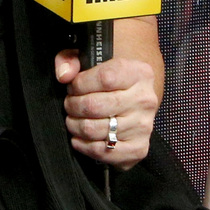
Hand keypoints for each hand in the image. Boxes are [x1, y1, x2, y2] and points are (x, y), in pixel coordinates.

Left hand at [54, 51, 158, 167]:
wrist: (136, 98)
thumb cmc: (110, 77)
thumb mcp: (91, 57)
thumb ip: (71, 58)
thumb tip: (64, 75)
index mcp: (139, 73)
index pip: (105, 78)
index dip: (80, 84)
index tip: (73, 86)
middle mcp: (145, 100)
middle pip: (95, 106)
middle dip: (73, 106)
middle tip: (70, 104)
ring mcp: (143, 126)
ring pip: (95, 130)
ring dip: (75, 125)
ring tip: (73, 118)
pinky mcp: (138, 148)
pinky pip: (103, 152)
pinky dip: (84, 146)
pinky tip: (79, 137)